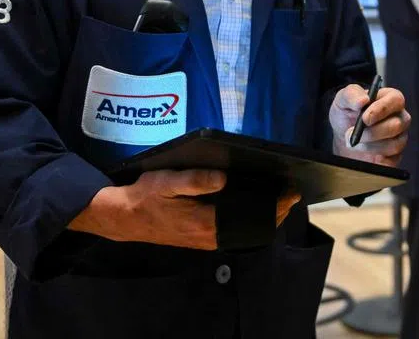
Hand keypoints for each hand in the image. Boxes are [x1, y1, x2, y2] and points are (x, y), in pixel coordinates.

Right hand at [69, 169, 300, 248]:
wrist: (125, 218)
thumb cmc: (147, 195)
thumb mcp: (167, 181)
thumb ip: (195, 180)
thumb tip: (224, 178)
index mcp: (206, 221)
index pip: (250, 216)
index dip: (274, 205)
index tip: (291, 192)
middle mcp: (210, 235)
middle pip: (251, 227)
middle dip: (275, 212)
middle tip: (293, 194)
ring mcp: (206, 240)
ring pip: (244, 232)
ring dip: (263, 218)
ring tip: (280, 201)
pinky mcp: (201, 239)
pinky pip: (233, 233)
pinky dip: (248, 223)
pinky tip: (253, 210)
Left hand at [330, 83, 409, 166]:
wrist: (342, 135)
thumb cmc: (347, 113)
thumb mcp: (343, 100)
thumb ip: (351, 95)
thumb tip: (363, 99)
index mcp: (390, 99)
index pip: (396, 100)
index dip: (381, 109)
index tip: (365, 118)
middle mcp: (399, 118)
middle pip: (396, 125)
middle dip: (372, 132)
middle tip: (351, 134)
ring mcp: (399, 138)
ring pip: (394, 145)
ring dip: (370, 146)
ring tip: (353, 144)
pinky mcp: (395, 157)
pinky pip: (391, 162)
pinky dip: (376, 161)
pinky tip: (364, 157)